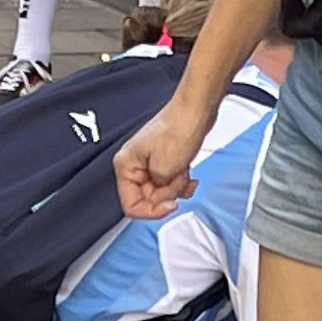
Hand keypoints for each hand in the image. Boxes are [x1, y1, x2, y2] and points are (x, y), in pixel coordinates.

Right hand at [115, 100, 208, 218]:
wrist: (195, 111)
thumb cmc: (179, 128)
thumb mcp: (166, 169)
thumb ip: (158, 190)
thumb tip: (160, 197)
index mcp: (125, 165)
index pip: (131, 204)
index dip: (152, 210)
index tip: (169, 206)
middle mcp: (134, 164)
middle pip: (147, 198)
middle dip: (167, 194)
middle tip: (178, 181)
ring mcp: (149, 163)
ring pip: (160, 192)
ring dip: (176, 188)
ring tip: (184, 173)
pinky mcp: (163, 161)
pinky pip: (169, 183)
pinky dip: (181, 183)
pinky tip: (189, 175)